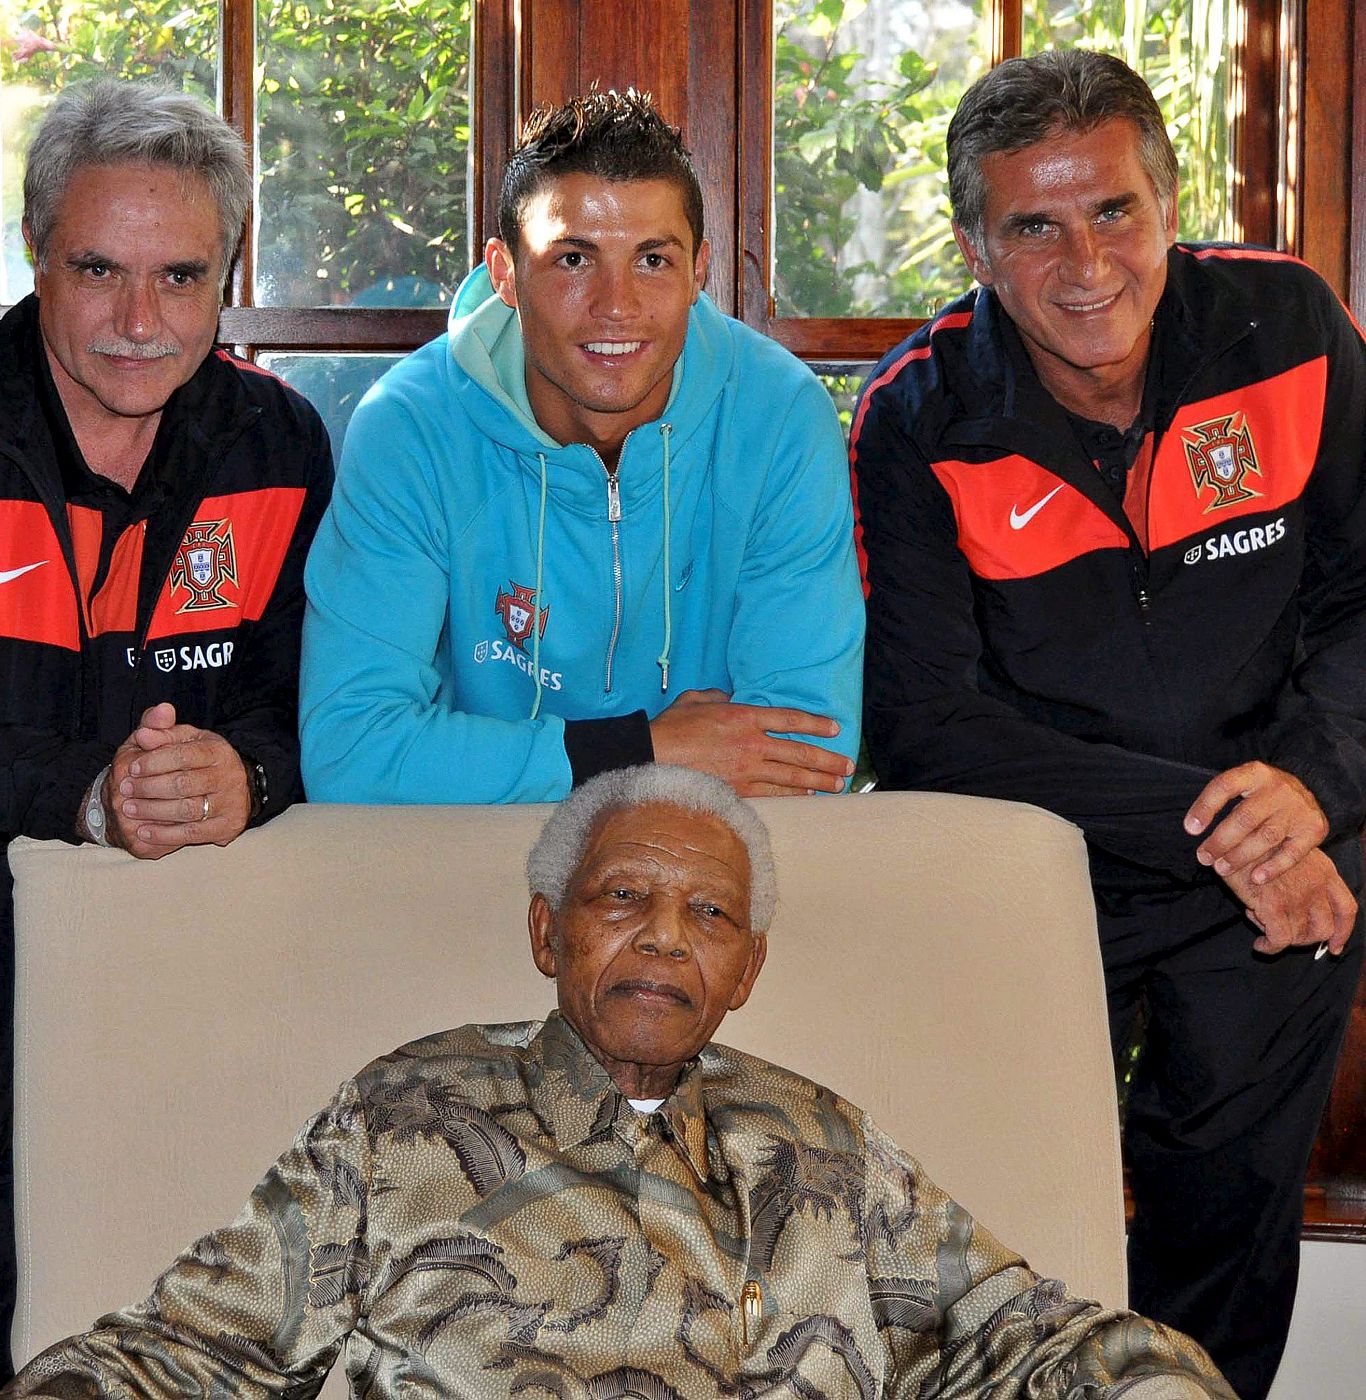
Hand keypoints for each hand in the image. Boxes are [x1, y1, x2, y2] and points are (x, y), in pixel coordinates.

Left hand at [104, 703, 251, 857]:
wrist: (226, 788)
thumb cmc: (194, 760)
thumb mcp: (180, 740)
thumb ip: (160, 731)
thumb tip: (144, 734)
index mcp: (219, 751)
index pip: (183, 756)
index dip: (153, 762)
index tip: (131, 768)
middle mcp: (231, 776)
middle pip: (184, 784)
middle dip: (148, 788)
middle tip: (124, 789)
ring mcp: (232, 803)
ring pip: (187, 810)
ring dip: (153, 811)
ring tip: (129, 809)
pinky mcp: (229, 826)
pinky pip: (193, 833)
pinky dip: (165, 835)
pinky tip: (144, 831)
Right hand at [649, 688, 853, 796]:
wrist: (651, 757)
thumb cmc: (670, 727)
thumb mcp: (695, 699)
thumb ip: (718, 696)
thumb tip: (729, 699)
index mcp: (744, 716)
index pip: (790, 719)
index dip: (816, 724)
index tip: (835, 729)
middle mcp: (752, 743)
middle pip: (799, 752)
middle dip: (828, 759)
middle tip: (848, 766)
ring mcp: (746, 769)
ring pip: (792, 776)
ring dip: (819, 781)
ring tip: (838, 785)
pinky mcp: (738, 790)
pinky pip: (773, 793)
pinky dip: (793, 794)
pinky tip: (807, 795)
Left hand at [1184, 761, 1327, 885]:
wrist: (1310, 791)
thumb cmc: (1263, 794)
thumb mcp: (1244, 784)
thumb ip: (1223, 801)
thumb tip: (1194, 828)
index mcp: (1254, 773)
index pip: (1225, 786)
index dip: (1205, 807)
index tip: (1190, 829)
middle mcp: (1277, 789)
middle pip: (1245, 817)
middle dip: (1221, 841)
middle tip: (1204, 858)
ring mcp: (1297, 809)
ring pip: (1266, 836)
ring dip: (1241, 856)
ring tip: (1222, 869)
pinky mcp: (1313, 828)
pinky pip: (1292, 852)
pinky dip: (1274, 867)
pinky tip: (1256, 878)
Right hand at [1223, 848, 1356, 954]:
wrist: (1235, 835)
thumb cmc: (1257, 841)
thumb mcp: (1292, 852)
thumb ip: (1304, 875)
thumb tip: (1299, 903)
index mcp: (1325, 871)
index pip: (1346, 909)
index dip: (1343, 931)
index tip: (1334, 946)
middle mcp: (1316, 885)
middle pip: (1324, 928)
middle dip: (1306, 938)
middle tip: (1287, 935)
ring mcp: (1297, 896)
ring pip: (1300, 936)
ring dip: (1282, 938)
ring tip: (1263, 924)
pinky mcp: (1274, 905)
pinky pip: (1279, 940)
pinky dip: (1269, 947)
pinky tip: (1260, 944)